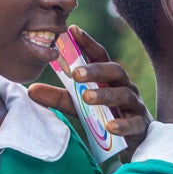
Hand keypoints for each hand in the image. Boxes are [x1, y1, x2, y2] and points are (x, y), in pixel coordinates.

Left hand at [28, 25, 150, 162]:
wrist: (132, 143)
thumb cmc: (105, 117)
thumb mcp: (78, 106)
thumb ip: (58, 97)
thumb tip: (31, 90)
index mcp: (109, 78)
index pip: (100, 56)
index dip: (88, 43)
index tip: (73, 30)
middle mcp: (125, 86)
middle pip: (115, 70)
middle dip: (96, 70)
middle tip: (76, 74)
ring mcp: (135, 106)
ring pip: (124, 94)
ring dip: (105, 95)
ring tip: (87, 98)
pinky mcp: (141, 126)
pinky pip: (134, 123)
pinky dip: (123, 124)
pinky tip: (110, 127)